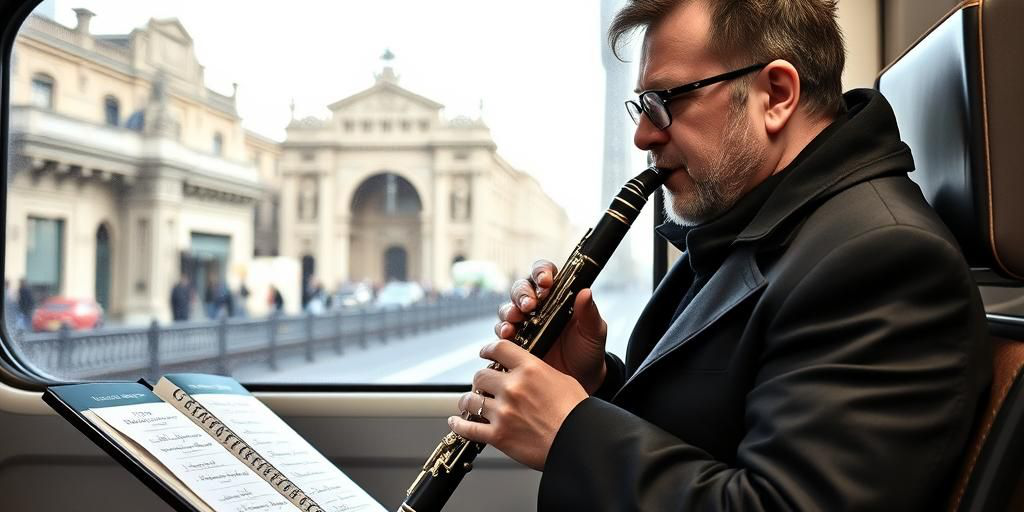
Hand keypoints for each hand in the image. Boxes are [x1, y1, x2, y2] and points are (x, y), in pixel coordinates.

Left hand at [449, 340, 587, 469]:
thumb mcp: (562, 380)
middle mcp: (512, 387)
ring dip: (469, 402)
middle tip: (483, 385)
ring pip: (470, 400)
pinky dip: (459, 425)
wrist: (580, 442)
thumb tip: (529, 371)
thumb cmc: (578, 414)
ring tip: (470, 403)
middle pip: (480, 376)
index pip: (499, 348)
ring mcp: (503, 412)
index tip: (485, 353)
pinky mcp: (498, 435)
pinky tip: (456, 422)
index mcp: (529, 369)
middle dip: (480, 381)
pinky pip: (469, 429)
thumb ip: (539, 373)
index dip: (488, 350)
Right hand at [495, 260, 607, 392]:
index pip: (544, 274)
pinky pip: (502, 332)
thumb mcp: (594, 332)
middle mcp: (538, 306)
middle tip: (530, 305)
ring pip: (508, 308)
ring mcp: (524, 324)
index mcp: (557, 296)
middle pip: (521, 288)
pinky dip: (502, 330)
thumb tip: (585, 292)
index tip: (546, 283)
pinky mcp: (515, 342)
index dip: (541, 273)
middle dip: (522, 294)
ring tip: (516, 319)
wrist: (582, 380)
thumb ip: (589, 313)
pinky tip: (508, 334)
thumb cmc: (589, 350)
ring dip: (509, 311)